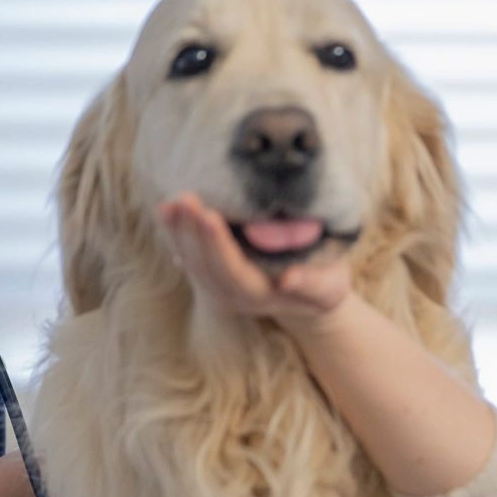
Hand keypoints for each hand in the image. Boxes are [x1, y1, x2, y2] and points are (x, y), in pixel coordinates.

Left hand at [158, 193, 354, 334]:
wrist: (311, 293)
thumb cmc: (326, 281)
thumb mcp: (330, 285)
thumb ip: (313, 283)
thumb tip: (288, 279)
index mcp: (261, 296)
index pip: (233, 272)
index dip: (218, 245)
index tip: (209, 215)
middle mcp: (234, 296)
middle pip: (206, 267)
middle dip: (192, 233)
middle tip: (185, 199)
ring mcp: (219, 287)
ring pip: (191, 262)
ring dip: (178, 231)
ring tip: (171, 202)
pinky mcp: (211, 274)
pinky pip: (187, 254)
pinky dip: (176, 232)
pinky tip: (167, 210)